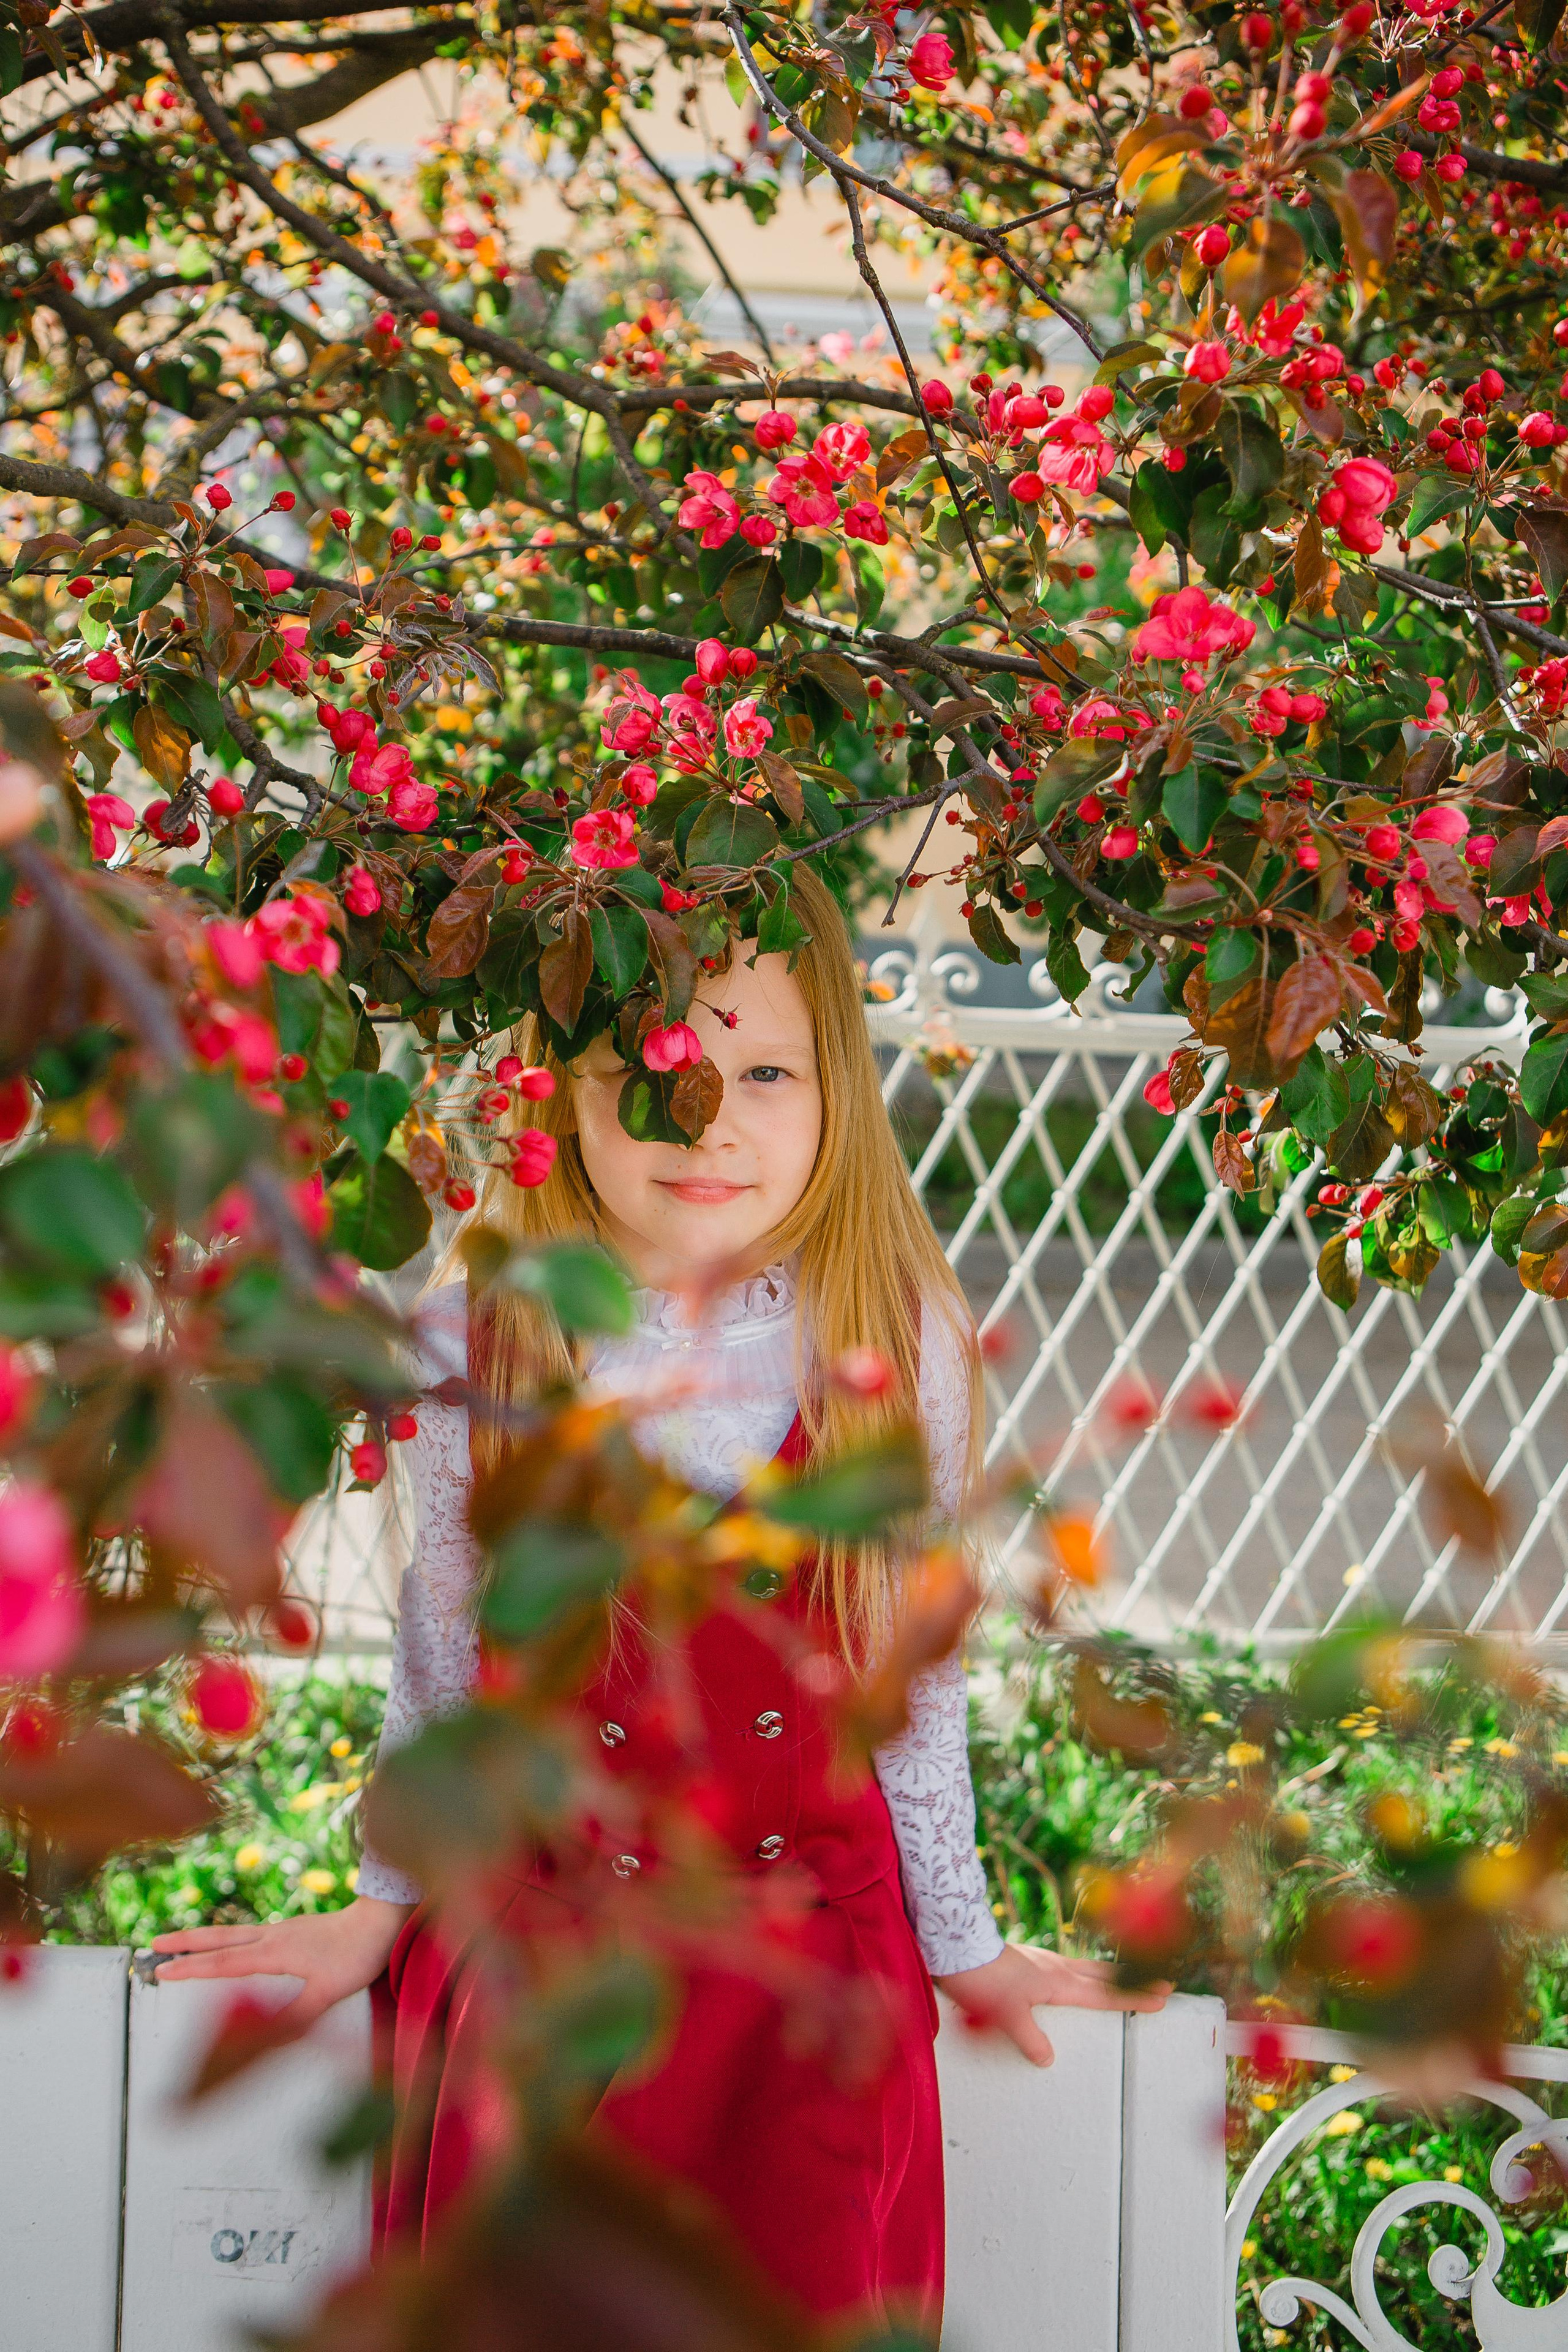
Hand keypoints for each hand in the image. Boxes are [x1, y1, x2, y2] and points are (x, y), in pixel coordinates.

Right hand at [148, 1896, 414, 2030]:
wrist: (378, 1921)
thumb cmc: (356, 1954)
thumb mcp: (327, 1992)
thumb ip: (297, 2015)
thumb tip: (271, 2039)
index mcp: (275, 1952)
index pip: (224, 1962)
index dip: (191, 1968)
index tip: (162, 1970)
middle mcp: (272, 1937)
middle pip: (219, 1939)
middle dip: (184, 1943)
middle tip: (152, 1944)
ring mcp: (280, 1931)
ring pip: (232, 1934)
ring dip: (202, 1938)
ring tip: (177, 1941)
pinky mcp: (289, 1932)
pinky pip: (248, 1935)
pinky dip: (226, 1939)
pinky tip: (226, 1945)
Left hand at [935, 1942, 1171, 2067]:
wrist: (957, 1944)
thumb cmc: (982, 1979)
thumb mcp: (1006, 2016)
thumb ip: (1030, 2039)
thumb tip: (1048, 2060)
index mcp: (1058, 1982)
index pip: (1104, 1995)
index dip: (1133, 1998)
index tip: (1162, 1998)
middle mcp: (1055, 1968)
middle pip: (1104, 1976)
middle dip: (1133, 1982)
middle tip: (1162, 1982)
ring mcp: (1041, 1960)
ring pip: (1086, 1968)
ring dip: (1110, 1974)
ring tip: (1126, 1978)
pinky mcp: (1027, 1959)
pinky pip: (1065, 1966)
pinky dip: (1082, 1972)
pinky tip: (1073, 1975)